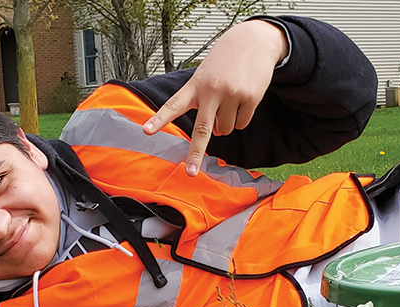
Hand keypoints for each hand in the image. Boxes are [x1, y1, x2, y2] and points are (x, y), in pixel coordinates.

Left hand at [141, 20, 289, 175]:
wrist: (253, 41)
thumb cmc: (225, 61)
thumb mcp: (206, 75)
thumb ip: (204, 103)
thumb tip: (214, 132)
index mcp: (195, 85)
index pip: (173, 104)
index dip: (159, 119)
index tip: (147, 131)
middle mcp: (211, 90)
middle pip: (202, 129)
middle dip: (195, 153)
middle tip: (190, 172)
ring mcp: (231, 94)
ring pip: (225, 129)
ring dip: (226, 124)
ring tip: (229, 101)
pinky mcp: (250, 97)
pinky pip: (242, 123)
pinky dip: (241, 118)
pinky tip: (242, 99)